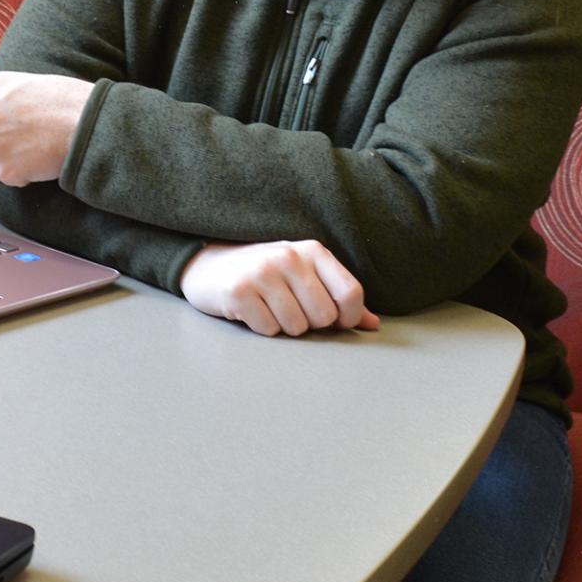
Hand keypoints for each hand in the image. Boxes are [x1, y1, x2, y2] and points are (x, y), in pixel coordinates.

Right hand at [179, 241, 380, 336]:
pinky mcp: (239, 292)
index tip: (333, 321)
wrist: (208, 265)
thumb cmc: (264, 274)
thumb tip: (373, 324)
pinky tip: (251, 311)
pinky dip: (262, 328)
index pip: (350, 294)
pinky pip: (269, 330)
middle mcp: (289, 257)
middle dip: (309, 323)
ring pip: (296, 327)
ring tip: (269, 308)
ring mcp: (262, 273)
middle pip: (324, 317)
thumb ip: (339, 297)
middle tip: (289, 309)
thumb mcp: (304, 276)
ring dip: (284, 327)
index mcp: (313, 251)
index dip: (347, 318)